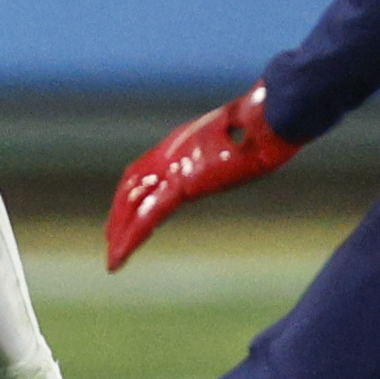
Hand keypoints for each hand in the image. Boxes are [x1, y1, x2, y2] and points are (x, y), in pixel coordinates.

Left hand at [104, 85, 297, 271]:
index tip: (123, 211)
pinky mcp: (182, 185)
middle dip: (119, 214)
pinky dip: (131, 237)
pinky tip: (120, 256)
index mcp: (181, 145)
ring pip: (134, 205)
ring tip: (113, 258)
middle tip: (111, 239)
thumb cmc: (265, 126)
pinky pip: (149, 217)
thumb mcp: (242, 137)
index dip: (131, 192)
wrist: (268, 120)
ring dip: (121, 231)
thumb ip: (233, 145)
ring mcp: (173, 168)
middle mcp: (169, 155)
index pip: (143, 170)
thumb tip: (249, 145)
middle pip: (132, 187)